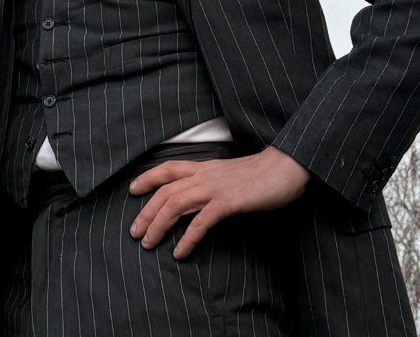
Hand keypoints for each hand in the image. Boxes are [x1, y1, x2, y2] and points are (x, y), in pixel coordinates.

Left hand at [128, 148, 309, 258]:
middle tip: (135, 232)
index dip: (148, 178)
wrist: (286, 168)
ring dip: (158, 225)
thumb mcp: (230, 175)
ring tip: (148, 244)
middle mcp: (205, 175)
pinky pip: (201, 221)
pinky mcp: (228, 202)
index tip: (133, 190)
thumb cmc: (262, 174)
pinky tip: (179, 252)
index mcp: (204, 167)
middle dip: (146, 212)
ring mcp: (215, 188)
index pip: (168, 168)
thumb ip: (212, 183)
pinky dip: (187, 238)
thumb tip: (199, 199)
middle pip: (165, 191)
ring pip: (175, 204)